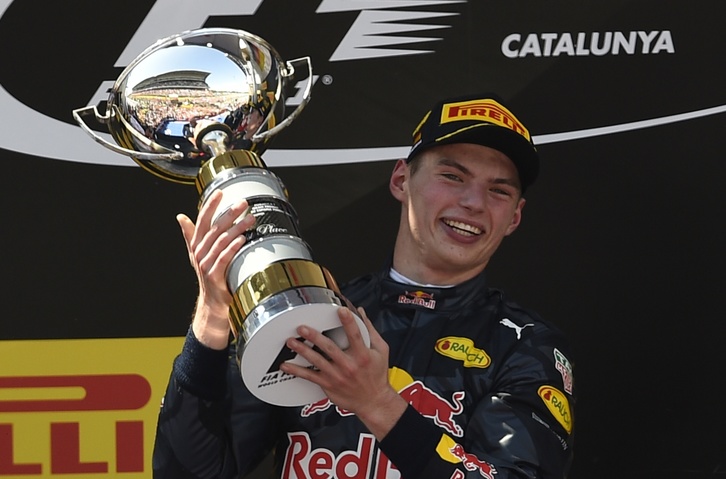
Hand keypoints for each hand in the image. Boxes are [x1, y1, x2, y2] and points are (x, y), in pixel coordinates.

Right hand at [177, 189, 254, 348]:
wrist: (213, 303)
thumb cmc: (209, 276)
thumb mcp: (198, 254)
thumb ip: (190, 235)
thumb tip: (181, 217)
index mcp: (197, 244)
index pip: (202, 220)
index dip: (210, 205)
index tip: (220, 192)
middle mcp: (199, 252)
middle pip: (214, 228)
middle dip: (229, 213)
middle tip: (242, 203)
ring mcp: (205, 264)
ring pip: (221, 241)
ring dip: (236, 228)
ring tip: (249, 219)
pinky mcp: (214, 275)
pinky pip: (223, 258)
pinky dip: (232, 247)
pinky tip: (242, 239)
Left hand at [280, 307, 407, 438]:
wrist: (373, 401)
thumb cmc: (377, 375)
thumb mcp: (381, 351)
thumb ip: (370, 330)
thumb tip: (360, 312)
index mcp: (363, 355)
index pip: (355, 335)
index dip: (348, 322)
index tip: (341, 310)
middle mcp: (349, 365)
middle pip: (330, 348)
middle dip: (315, 337)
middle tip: (302, 328)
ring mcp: (337, 376)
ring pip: (317, 361)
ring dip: (302, 351)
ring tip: (291, 342)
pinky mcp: (328, 385)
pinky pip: (310, 377)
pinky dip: (297, 371)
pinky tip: (286, 365)